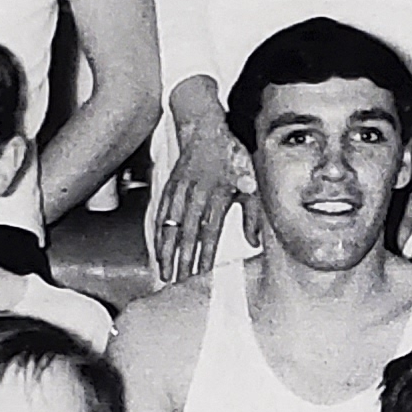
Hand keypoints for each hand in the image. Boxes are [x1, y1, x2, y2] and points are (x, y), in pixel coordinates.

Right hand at [151, 114, 254, 283]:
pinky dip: (157, 235)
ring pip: (169, 227)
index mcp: (216, 194)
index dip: (204, 254)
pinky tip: (157, 252)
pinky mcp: (168, 189)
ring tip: (165, 274)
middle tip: (178, 283)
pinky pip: (160, 216)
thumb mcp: (250, 180)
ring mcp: (178, 192)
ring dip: (166, 252)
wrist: (205, 129)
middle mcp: (194, 194)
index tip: (200, 274)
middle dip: (181, 260)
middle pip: (186, 234)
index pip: (209, 231)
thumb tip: (255, 242)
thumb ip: (253, 212)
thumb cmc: (232, 157)